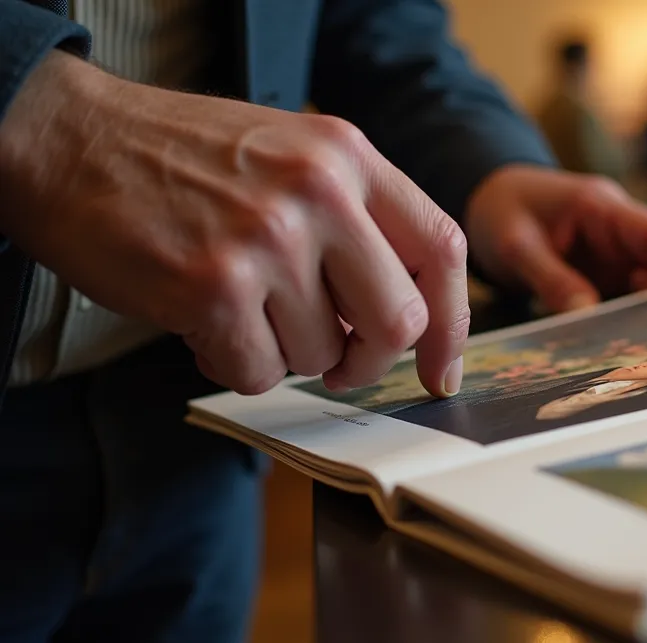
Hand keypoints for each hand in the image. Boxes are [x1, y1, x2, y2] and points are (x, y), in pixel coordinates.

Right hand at [0, 51, 467, 396]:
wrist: (68, 140)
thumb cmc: (180, 157)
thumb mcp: (291, 155)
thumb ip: (355, 219)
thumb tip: (402, 317)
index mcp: (347, 156)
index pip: (441, 248)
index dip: (453, 323)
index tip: (440, 368)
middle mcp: (319, 193)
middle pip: (398, 321)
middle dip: (368, 360)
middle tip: (335, 360)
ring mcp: (268, 239)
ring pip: (321, 355)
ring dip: (284, 354)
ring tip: (240, 310)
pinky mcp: (213, 287)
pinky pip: (258, 373)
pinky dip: (233, 366)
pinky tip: (204, 324)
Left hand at [463, 166, 646, 312]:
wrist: (485, 200)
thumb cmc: (502, 211)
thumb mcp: (517, 245)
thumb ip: (551, 278)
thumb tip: (586, 314)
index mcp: (602, 208)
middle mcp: (617, 232)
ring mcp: (611, 255)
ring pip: (646, 285)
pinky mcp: (600, 276)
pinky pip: (622, 299)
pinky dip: (626, 321)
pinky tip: (626, 347)